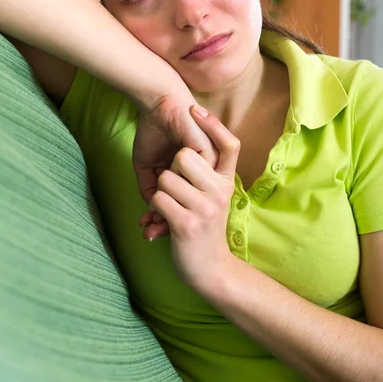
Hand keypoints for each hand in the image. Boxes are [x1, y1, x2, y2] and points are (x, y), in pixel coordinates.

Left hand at [141, 104, 239, 293]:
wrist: (210, 271)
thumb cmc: (204, 229)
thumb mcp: (213, 200)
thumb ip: (206, 177)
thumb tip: (187, 146)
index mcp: (227, 182)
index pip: (229, 144)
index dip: (213, 125)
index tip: (194, 110)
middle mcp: (220, 191)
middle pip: (186, 155)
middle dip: (172, 169)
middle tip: (176, 190)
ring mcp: (205, 207)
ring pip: (167, 177)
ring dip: (159, 193)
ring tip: (168, 210)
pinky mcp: (187, 223)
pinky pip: (158, 199)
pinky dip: (152, 210)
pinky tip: (159, 224)